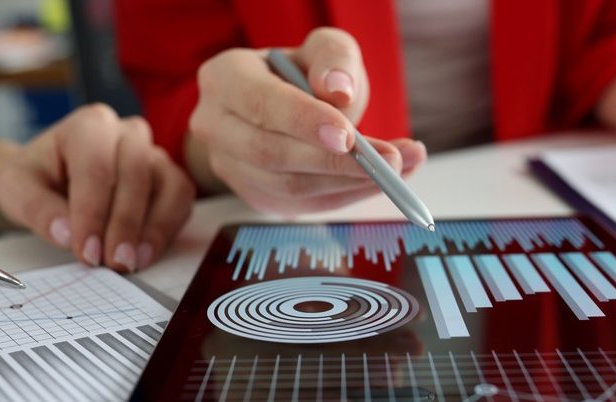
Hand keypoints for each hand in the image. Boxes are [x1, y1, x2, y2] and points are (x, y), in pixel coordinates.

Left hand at [0, 104, 195, 271]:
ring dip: (154, 229)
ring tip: (132, 261)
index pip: (97, 166)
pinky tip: (145, 254)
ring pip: (168, 185)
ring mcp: (154, 154)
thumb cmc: (38, 178)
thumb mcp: (16, 189)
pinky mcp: (170, 178)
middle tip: (112, 262)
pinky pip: (181, 201)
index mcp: (89, 125)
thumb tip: (67, 234)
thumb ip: (36, 208)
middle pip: (136, 174)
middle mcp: (128, 133)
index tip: (86, 251)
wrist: (52, 178)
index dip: (93, 212)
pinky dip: (167, 230)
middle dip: (124, 223)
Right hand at [189, 27, 426, 214]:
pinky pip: (302, 206)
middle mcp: (216, 126)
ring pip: (288, 187)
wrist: (280, 105)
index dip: (305, 121)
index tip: (350, 135)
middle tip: (391, 160)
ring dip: (348, 182)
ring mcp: (230, 168)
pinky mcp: (255, 197)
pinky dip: (345, 196)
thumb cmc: (301, 74)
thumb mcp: (322, 49)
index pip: (262, 104)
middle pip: (272, 154)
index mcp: (224, 79)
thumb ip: (333, 59)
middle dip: (335, 162)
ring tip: (400, 168)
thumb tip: (338, 92)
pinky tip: (380, 181)